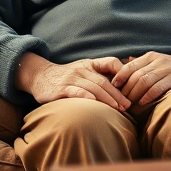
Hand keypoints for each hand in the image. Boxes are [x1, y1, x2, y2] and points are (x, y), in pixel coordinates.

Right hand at [16, 54, 130, 110]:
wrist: (39, 76)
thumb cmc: (66, 77)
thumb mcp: (83, 70)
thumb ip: (99, 75)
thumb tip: (123, 85)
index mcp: (90, 64)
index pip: (110, 62)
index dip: (123, 71)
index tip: (131, 85)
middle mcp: (82, 70)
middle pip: (104, 81)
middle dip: (118, 94)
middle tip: (128, 105)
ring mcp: (71, 79)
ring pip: (93, 87)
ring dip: (107, 99)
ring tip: (118, 109)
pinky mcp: (61, 89)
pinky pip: (76, 92)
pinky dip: (86, 97)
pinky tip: (94, 103)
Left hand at [111, 52, 170, 108]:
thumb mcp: (160, 62)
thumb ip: (144, 64)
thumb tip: (126, 64)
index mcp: (151, 56)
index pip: (129, 66)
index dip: (119, 78)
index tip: (111, 89)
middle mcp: (157, 60)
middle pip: (135, 75)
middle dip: (125, 90)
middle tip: (119, 102)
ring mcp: (166, 68)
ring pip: (144, 81)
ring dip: (134, 95)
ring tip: (128, 106)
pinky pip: (157, 87)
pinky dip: (148, 96)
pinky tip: (142, 103)